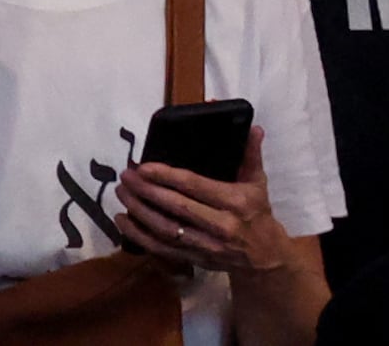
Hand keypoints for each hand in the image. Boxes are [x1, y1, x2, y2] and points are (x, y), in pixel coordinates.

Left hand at [112, 137, 289, 278]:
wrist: (267, 258)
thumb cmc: (258, 214)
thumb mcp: (257, 184)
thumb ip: (250, 155)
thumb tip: (253, 128)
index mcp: (234, 202)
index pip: (194, 186)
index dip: (166, 176)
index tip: (143, 167)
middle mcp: (221, 225)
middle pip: (176, 207)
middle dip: (146, 191)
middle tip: (126, 176)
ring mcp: (208, 246)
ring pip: (167, 230)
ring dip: (139, 211)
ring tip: (121, 193)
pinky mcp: (197, 260)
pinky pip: (164, 249)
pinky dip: (140, 236)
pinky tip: (123, 221)